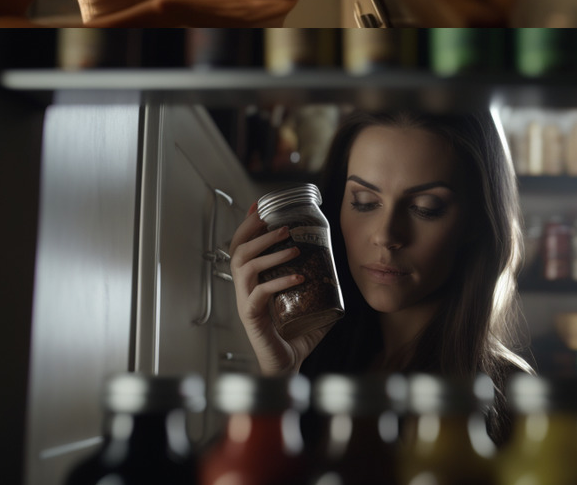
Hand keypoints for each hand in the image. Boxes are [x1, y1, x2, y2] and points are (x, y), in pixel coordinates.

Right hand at [228, 201, 336, 374]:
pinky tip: (297, 276)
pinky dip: (278, 281)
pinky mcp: (252, 318)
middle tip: (281, 225)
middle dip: (256, 232)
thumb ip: (318, 291)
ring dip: (267, 252)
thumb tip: (339, 274)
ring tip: (291, 244)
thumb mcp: (308, 307)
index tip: (260, 207)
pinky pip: (259, 293)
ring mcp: (245, 303)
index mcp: (251, 284)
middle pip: (237, 251)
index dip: (248, 226)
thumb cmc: (292, 340)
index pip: (241, 247)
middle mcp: (243, 290)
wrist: (287, 369)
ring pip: (244, 267)